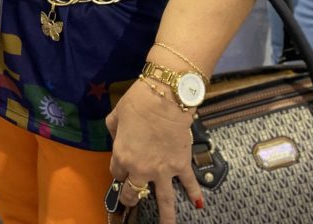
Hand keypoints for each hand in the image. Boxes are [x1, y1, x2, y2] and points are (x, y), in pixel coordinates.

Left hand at [106, 79, 200, 223]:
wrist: (164, 99)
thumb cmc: (137, 104)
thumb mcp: (116, 116)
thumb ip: (114, 132)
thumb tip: (118, 138)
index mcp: (122, 157)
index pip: (116, 173)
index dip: (118, 171)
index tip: (120, 169)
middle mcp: (141, 169)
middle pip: (133, 192)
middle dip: (130, 196)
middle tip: (130, 199)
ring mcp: (163, 171)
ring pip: (163, 200)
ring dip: (165, 216)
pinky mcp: (181, 165)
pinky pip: (189, 184)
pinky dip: (195, 195)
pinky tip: (199, 206)